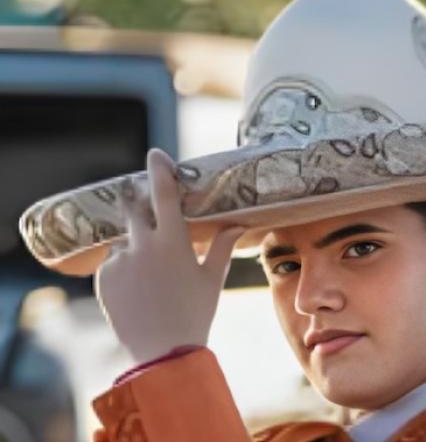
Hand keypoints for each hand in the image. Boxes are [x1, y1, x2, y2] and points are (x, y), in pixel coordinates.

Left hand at [95, 149, 243, 363]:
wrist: (162, 352)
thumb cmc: (195, 313)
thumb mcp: (212, 279)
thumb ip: (223, 246)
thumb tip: (240, 224)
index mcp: (172, 241)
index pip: (163, 193)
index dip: (159, 169)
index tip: (156, 154)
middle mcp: (142, 245)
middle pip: (135, 207)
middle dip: (140, 202)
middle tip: (149, 208)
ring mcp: (120, 261)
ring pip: (125, 239)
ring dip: (135, 244)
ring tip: (150, 272)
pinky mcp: (104, 278)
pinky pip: (114, 261)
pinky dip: (124, 266)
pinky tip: (139, 287)